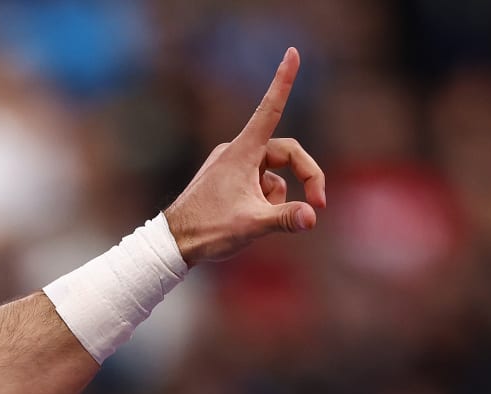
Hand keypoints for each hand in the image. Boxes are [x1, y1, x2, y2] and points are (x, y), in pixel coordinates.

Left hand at [164, 47, 326, 263]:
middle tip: (317, 205)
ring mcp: (232, 165)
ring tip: (259, 221)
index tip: (292, 52)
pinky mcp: (227, 178)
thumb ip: (285, 217)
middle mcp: (238, 151)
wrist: (173, 243)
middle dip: (305, 177)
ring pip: (273, 175)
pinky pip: (258, 183)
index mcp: (243, 151)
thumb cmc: (207, 229)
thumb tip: (312, 217)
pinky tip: (245, 219)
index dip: (284, 81)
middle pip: (287, 153)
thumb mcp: (252, 224)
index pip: (270, 109)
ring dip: (278, 197)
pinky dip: (263, 200)